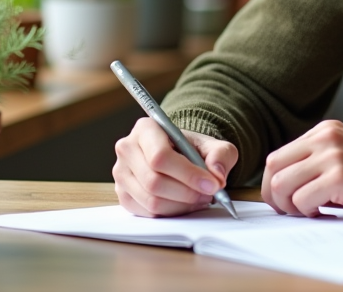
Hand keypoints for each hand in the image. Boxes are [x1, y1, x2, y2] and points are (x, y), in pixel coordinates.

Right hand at [113, 117, 238, 216]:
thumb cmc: (191, 148)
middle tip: (209, 194)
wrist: (178, 154)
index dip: (188, 174)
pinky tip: (185, 204)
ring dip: (181, 205)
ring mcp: (121, 174)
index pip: (160, 157)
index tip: (212, 184)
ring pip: (151, 200)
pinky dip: (172, 212)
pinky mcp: (123, 195)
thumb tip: (217, 174)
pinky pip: (147, 213)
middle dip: (187, 193)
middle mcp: (127, 149)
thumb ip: (221, 155)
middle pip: (154, 181)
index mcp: (145, 129)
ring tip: (200, 198)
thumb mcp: (212, 144)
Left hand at [261, 120, 342, 217]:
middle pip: (274, 167)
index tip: (284, 202)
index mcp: (325, 131)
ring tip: (310, 212)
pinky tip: (325, 212)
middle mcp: (326, 138)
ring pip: (282, 184)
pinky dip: (307, 212)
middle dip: (274, 196)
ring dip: (290, 206)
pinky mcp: (340, 176)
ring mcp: (333, 155)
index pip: (278, 156)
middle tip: (290, 212)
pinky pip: (302, 199)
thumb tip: (281, 187)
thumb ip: (317, 162)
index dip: (273, 184)